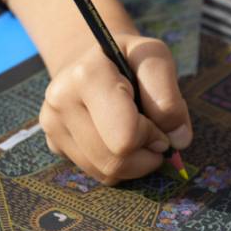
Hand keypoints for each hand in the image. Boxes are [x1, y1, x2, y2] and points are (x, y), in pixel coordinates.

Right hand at [39, 33, 191, 184]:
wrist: (90, 57)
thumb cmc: (128, 59)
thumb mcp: (155, 58)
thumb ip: (170, 96)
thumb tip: (178, 140)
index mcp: (86, 76)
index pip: (125, 137)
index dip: (152, 137)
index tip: (160, 125)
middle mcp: (61, 102)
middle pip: (114, 161)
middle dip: (145, 155)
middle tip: (154, 135)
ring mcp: (52, 125)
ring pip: (105, 173)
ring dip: (133, 163)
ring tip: (137, 135)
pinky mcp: (53, 143)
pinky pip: (96, 173)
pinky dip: (117, 165)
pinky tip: (117, 139)